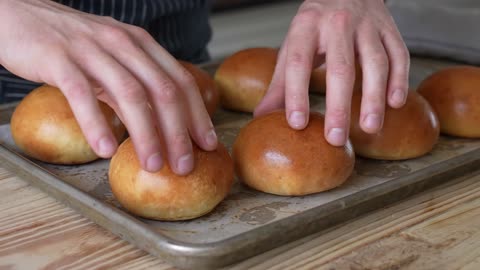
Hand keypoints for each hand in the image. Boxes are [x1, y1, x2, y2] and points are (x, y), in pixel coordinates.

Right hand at [0, 0, 216, 174]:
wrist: (20, 14)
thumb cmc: (72, 45)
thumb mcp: (114, 57)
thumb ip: (138, 83)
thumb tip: (165, 122)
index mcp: (141, 44)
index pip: (180, 82)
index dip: (198, 115)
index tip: (208, 145)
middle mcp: (123, 43)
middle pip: (163, 90)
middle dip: (178, 131)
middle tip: (184, 165)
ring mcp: (92, 49)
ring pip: (129, 94)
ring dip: (145, 134)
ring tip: (152, 164)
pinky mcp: (59, 59)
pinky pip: (81, 94)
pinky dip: (96, 123)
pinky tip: (105, 150)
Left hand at [255, 0, 409, 145]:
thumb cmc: (315, 25)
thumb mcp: (292, 47)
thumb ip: (280, 83)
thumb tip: (262, 117)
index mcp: (306, 27)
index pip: (299, 63)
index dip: (296, 94)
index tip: (296, 123)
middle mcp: (337, 24)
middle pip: (340, 68)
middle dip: (338, 106)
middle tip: (335, 138)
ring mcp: (367, 25)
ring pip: (375, 63)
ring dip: (373, 98)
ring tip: (369, 127)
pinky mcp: (390, 28)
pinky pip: (398, 55)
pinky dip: (399, 80)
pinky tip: (395, 104)